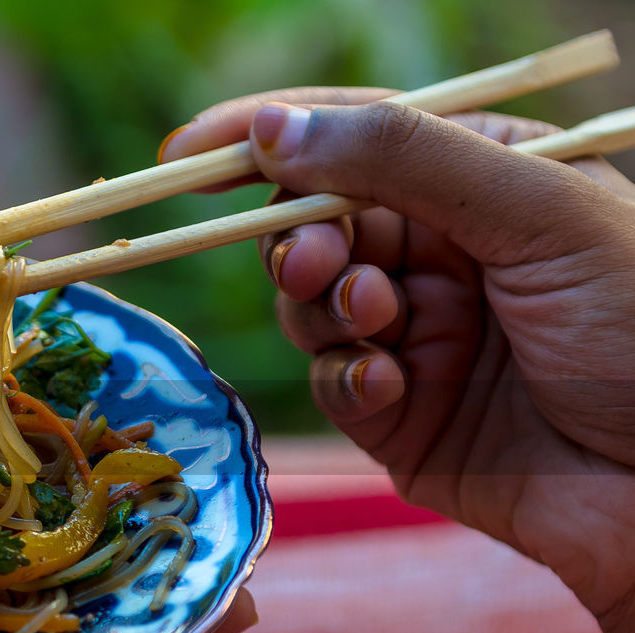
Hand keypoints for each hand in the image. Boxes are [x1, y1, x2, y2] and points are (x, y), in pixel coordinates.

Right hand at [161, 89, 634, 632]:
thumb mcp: (536, 213)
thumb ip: (406, 162)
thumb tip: (274, 127)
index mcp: (484, 181)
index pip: (355, 136)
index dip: (267, 138)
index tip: (186, 153)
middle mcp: (442, 253)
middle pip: (316, 222)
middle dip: (301, 237)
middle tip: (319, 260)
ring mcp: (416, 335)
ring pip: (309, 305)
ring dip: (324, 306)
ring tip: (375, 318)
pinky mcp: (398, 414)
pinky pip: (332, 381)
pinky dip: (344, 376)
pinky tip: (387, 384)